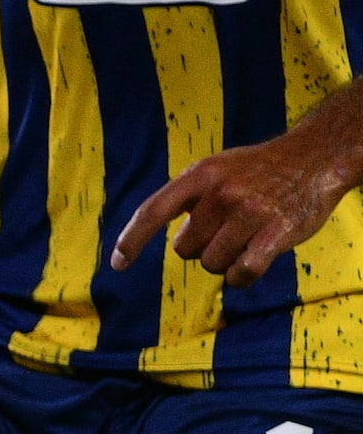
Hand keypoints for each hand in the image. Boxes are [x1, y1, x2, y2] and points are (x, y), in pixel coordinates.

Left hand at [112, 121, 362, 285]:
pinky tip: (253, 261)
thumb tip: (149, 230)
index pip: (152, 211)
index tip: (118, 263)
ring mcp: (249, 212)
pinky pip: (241, 273)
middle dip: (200, 246)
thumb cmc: (258, 169)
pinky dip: (241, 276)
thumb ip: (187, 196)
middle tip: (226, 229)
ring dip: (225, 260)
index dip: (131, 240)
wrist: (315, 158)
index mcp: (200, 175)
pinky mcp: (276, 232)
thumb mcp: (216, 168)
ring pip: (211, 263)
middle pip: (183, 249)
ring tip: (246, 236)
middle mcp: (221, 193)